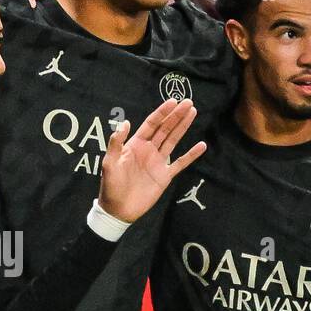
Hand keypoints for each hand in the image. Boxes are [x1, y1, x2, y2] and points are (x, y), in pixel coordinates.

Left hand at [98, 99, 204, 222]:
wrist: (118, 209)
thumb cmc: (110, 186)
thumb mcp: (109, 163)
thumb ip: (116, 143)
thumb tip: (126, 122)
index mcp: (135, 144)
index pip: (151, 124)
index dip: (162, 112)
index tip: (173, 101)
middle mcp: (148, 150)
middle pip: (165, 128)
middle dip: (176, 115)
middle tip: (188, 102)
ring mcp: (158, 162)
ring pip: (173, 140)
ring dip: (183, 127)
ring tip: (193, 113)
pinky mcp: (164, 176)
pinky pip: (180, 163)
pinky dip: (191, 155)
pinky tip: (201, 146)